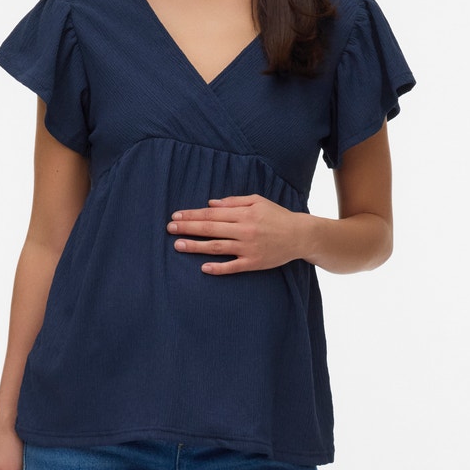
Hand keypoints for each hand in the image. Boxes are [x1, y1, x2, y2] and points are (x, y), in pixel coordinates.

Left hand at [165, 194, 308, 274]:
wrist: (300, 235)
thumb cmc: (277, 216)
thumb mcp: (257, 201)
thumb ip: (233, 202)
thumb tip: (210, 204)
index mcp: (244, 213)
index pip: (212, 214)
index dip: (193, 215)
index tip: (176, 216)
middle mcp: (244, 230)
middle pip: (210, 229)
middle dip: (188, 228)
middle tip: (169, 228)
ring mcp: (248, 248)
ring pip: (217, 247)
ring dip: (196, 246)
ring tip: (178, 245)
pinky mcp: (254, 262)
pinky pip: (233, 267)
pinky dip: (218, 268)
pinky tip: (203, 268)